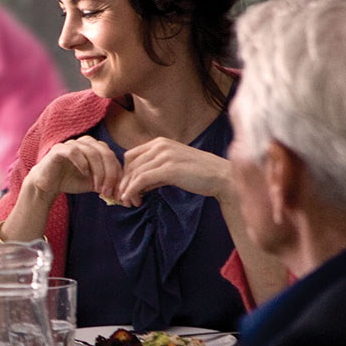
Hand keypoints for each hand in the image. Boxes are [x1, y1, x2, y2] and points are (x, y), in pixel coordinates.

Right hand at [25, 136, 121, 199]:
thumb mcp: (94, 184)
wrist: (47, 184)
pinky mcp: (59, 149)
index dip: (118, 175)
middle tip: (109, 191)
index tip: (119, 193)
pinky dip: (82, 163)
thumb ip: (108, 186)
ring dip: (99, 172)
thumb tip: (126, 199)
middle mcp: (86, 142)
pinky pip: (74, 152)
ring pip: (93, 153)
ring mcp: (72, 144)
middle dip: (110, 174)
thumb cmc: (70, 181)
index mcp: (96, 148)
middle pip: (106, 153)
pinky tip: (85, 175)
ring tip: (98, 188)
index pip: (113, 158)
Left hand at [116, 137, 231, 205]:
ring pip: (134, 173)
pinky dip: (133, 190)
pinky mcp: (169, 169)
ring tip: (130, 203)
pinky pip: (142, 179)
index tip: (125, 189)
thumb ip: (154, 173)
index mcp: (160, 143)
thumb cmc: (199, 174)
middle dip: (124, 183)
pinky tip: (132, 199)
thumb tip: (137, 185)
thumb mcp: (172, 168)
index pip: (131, 156)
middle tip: (124, 199)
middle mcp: (160, 146)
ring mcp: (164, 156)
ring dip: (128, 190)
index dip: (125, 173)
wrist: (221, 176)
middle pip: (130, 165)